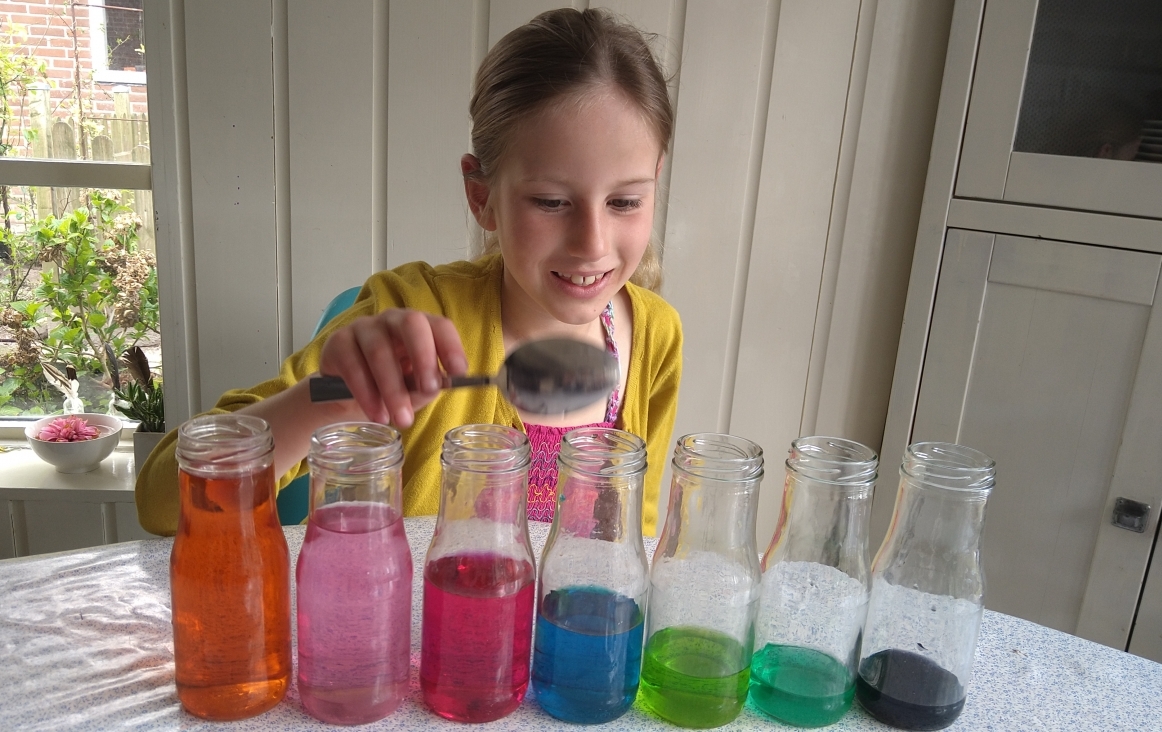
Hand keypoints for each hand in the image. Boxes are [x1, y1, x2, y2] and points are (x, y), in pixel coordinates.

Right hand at [317, 308, 467, 426]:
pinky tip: (377, 415)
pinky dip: (367, 394)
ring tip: (402, 419)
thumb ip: (426, 386)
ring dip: (393, 389)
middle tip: (429, 390)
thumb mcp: (414, 389)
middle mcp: (393, 320)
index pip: (439, 325)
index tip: (458, 371)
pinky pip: (353, 366)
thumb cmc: (390, 385)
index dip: (450, 345)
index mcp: (420, 327)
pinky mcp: (338, 342)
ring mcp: (364, 327)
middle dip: (423, 356)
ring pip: (380, 351)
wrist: (345, 394)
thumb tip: (435, 385)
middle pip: (410, 324)